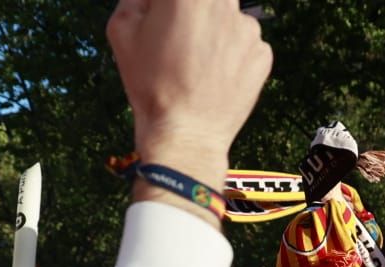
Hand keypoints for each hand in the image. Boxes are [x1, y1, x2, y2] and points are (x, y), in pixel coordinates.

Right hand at [106, 0, 271, 176]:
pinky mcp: (263, 54)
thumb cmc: (150, 84)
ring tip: (196, 63)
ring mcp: (248, 29)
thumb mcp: (122, 29)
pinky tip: (214, 76)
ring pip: (228, 17)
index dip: (165, 8)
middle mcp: (224, 2)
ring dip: (214, 30)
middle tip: (179, 39)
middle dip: (193, 11)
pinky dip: (231, 54)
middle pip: (208, 0)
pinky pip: (244, 44)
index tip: (162, 20)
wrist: (185, 135)